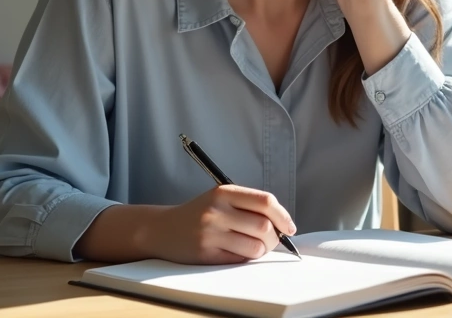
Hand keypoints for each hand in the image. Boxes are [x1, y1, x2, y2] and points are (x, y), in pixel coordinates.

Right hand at [143, 185, 296, 264]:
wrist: (162, 229)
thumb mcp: (221, 199)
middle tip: (272, 240)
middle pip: (264, 226)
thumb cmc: (199, 214)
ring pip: (255, 246)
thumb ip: (249, 206)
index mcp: (224, 192)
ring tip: (253, 247)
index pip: (265, 201)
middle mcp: (216, 210)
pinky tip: (237, 252)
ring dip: (261, 250)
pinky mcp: (205, 253)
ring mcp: (210, 232)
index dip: (283, 216)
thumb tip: (284, 225)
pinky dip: (245, 258)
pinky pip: (240, 259)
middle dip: (274, 237)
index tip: (290, 227)